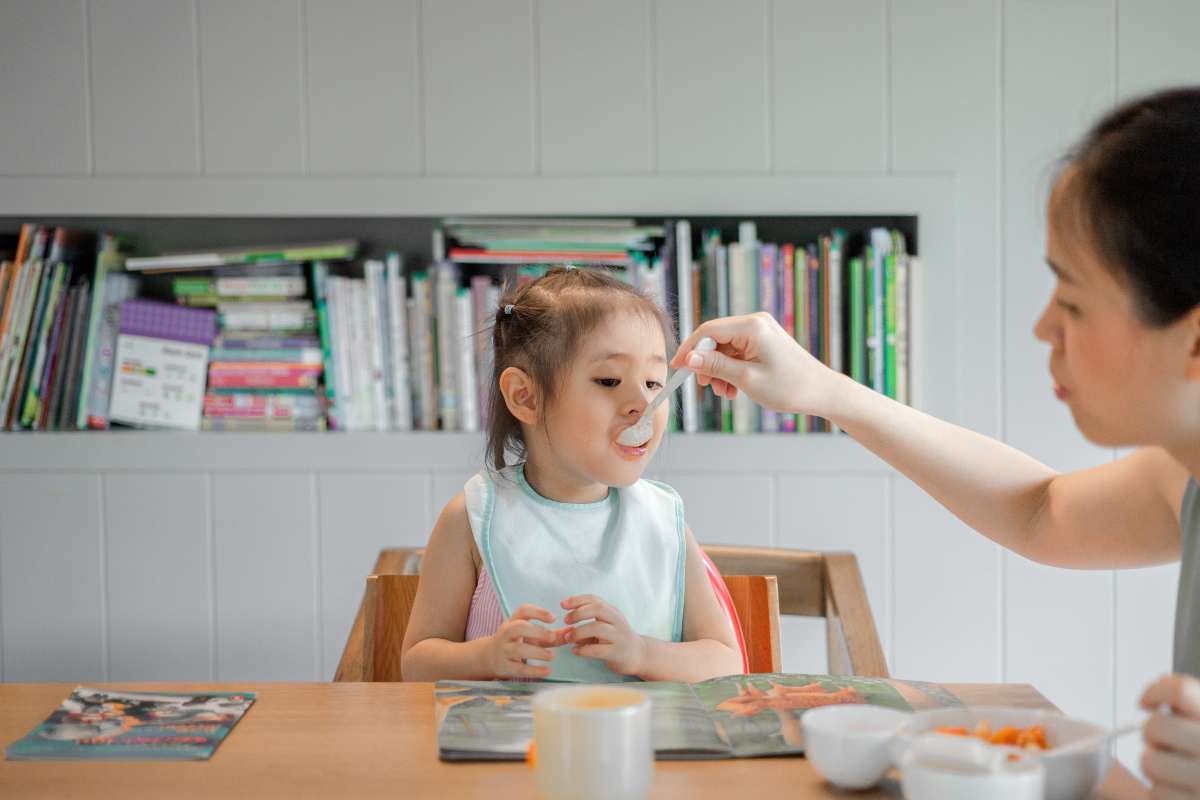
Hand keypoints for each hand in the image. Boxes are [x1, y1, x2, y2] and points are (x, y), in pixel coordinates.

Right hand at [483, 604, 564, 679]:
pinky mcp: (504, 666)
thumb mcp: (531, 635)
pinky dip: (534, 670)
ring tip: (552, 656)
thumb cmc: (517, 641)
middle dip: (537, 631)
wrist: (491, 656)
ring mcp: (503, 649)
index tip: (553, 618)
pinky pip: (518, 668)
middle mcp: (506, 633)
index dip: (538, 612)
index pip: (523, 610)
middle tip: (553, 637)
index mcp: (513, 620)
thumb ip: (552, 634)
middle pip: (518, 627)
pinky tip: (547, 671)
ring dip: (537, 652)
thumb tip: (572, 632)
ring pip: (518, 649)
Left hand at [561, 594, 647, 676]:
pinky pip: (599, 649)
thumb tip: (562, 629)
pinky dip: (584, 650)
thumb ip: (586, 625)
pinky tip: (575, 651)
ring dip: (579, 632)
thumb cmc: (617, 639)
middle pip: (598, 609)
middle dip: (578, 613)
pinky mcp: (618, 653)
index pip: (595, 600)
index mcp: (612, 612)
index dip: (577, 600)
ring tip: (568, 638)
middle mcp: (617, 621)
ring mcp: (619, 636)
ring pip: (598, 628)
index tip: (562, 604)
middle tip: (566, 621)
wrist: (640, 655)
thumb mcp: (605, 627)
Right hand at [671, 312, 840, 416]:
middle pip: (715, 339)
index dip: (689, 350)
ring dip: (719, 370)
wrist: (822, 392)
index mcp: (751, 326)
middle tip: (706, 386)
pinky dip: (731, 370)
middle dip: (707, 364)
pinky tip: (734, 388)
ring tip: (725, 392)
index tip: (677, 368)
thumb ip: (715, 366)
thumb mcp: (746, 378)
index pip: (708, 331)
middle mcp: (755, 323)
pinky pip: (737, 353)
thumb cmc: (790, 386)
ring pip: (725, 349)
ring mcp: (760, 331)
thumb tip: (688, 359)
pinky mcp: (764, 342)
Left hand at [1140, 673, 1199, 797]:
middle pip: (1156, 726)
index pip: (1180, 691)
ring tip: (1173, 770)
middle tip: (1165, 744)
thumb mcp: (1198, 724)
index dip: (1155, 692)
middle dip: (1152, 735)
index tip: (1147, 703)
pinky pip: (1157, 794)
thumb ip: (1185, 703)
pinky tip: (1180, 791)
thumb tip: (1149, 698)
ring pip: (1150, 762)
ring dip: (1154, 766)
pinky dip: (1162, 793)